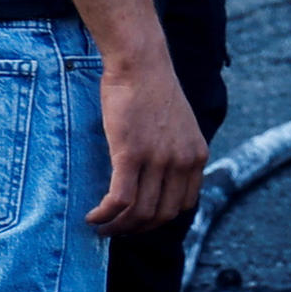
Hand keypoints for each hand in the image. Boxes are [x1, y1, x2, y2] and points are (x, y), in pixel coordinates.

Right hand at [93, 53, 204, 232]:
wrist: (140, 62)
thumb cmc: (151, 88)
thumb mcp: (177, 124)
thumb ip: (174, 151)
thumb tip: (155, 176)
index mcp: (196, 156)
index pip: (184, 205)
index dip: (160, 218)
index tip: (140, 219)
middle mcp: (182, 162)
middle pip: (162, 215)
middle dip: (138, 229)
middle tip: (116, 229)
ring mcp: (159, 160)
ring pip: (140, 212)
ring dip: (118, 227)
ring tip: (101, 227)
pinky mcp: (131, 154)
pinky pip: (121, 199)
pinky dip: (106, 214)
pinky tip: (94, 216)